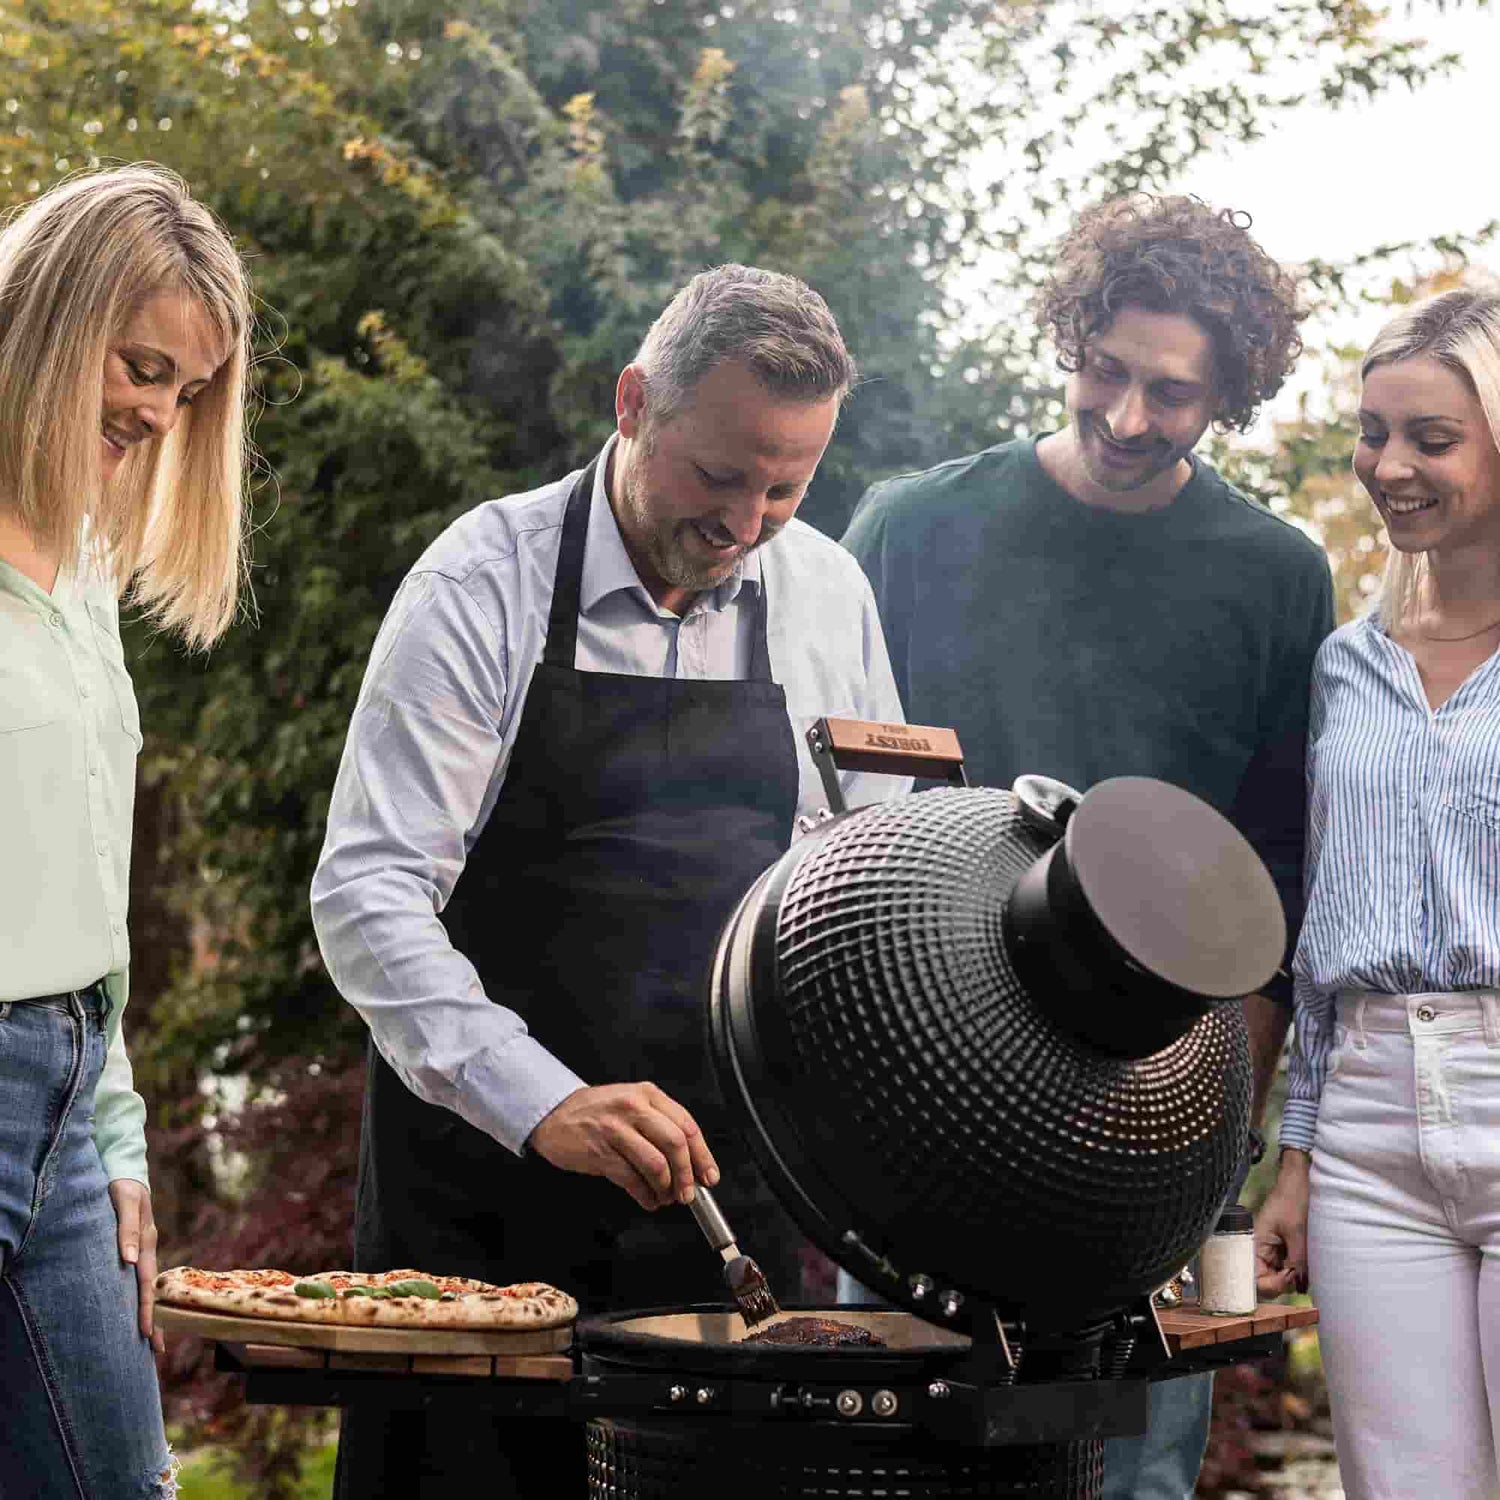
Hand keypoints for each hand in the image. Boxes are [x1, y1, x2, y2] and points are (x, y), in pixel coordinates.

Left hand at [107, 1178, 162, 1352]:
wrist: (126, 1172)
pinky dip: (140, 1297)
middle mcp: (145, 1251)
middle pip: (151, 1292)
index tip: (147, 1335)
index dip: (148, 1310)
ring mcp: (141, 1251)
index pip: (146, 1285)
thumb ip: (127, 1229)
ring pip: (145, 1287)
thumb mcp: (125, 1202)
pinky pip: (137, 1278)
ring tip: (149, 1338)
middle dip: (156, 1321)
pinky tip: (135, 1307)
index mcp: (146, 1244)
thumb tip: (127, 1260)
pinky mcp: (134, 1249)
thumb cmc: (123, 1187)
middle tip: (156, 1352)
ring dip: (149, 1311)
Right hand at [528, 1083, 718, 1210]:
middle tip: (688, 1193)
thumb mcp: (632, 1104)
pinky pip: (631, 1179)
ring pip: (656, 1163)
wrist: (554, 1113)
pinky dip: (645, 1195)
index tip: (708, 1176)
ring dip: (666, 1188)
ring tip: (666, 1197)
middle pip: (675, 1142)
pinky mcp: (600, 1151)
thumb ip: (660, 1125)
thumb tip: (689, 1162)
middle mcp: (634, 1107)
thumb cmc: (597, 1112)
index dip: (702, 1155)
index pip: (687, 1125)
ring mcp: (616, 1129)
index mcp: (648, 1094)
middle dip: (686, 1174)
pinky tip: (648, 1199)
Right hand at [1254, 1150, 1310, 1298]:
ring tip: (1304, 1268)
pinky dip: (1295, 1270)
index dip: (1271, 1285)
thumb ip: (1297, 1262)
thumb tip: (1299, 1287)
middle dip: (1282, 1283)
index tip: (1290, 1277)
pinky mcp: (1280, 1248)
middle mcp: (1258, 1249)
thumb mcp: (1297, 1233)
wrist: (1300, 1180)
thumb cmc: (1294, 1201)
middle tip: (1299, 1275)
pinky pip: (1284, 1267)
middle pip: (1264, 1281)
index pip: (1253, 1278)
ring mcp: (1269, 1249)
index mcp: (1254, 1243)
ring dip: (1291, 1277)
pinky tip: (1304, 1266)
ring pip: (1276, 1276)